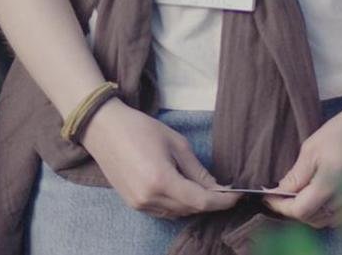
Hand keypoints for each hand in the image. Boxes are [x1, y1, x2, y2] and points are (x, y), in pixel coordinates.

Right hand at [77, 100, 242, 218]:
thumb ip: (197, 170)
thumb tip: (217, 188)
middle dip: (211, 202)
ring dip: (194, 204)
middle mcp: (149, 198)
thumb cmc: (140, 129)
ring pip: (178, 213)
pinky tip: (182, 189)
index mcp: (161, 180)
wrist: (103, 129)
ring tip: (204, 188)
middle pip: (191, 209)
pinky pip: (163, 211)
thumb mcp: (175, 143)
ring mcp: (139, 204)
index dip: (223, 201)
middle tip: (225, 190)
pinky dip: (177, 204)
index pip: (201, 201)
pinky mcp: (133, 204)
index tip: (238, 196)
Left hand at [263, 99, 341, 228]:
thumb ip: (297, 174)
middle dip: (293, 209)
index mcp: (331, 184)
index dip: (280, 207)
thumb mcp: (313, 147)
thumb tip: (280, 191)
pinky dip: (325, 212)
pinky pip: (340, 217)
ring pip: (325, 220)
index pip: (300, 210)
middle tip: (280, 194)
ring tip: (298, 194)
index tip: (268, 198)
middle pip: (312, 218)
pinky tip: (319, 196)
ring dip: (309, 212)